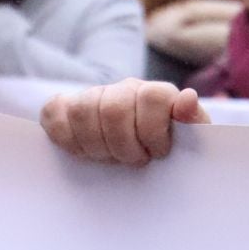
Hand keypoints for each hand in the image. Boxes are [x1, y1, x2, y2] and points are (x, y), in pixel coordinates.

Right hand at [39, 78, 211, 165]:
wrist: (142, 154)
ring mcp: (93, 96)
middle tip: (133, 160)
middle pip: (113, 108)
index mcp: (157, 93)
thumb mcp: (190, 142)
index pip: (152, 96)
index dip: (153, 130)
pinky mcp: (66, 107)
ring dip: (95, 145)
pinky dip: (65, 136)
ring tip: (109, 157)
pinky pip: (54, 112)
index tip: (158, 153)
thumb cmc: (169, 152)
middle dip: (123, 145)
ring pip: (82, 111)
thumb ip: (194, 122)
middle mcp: (124, 89)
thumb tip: (187, 99)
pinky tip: (83, 151)